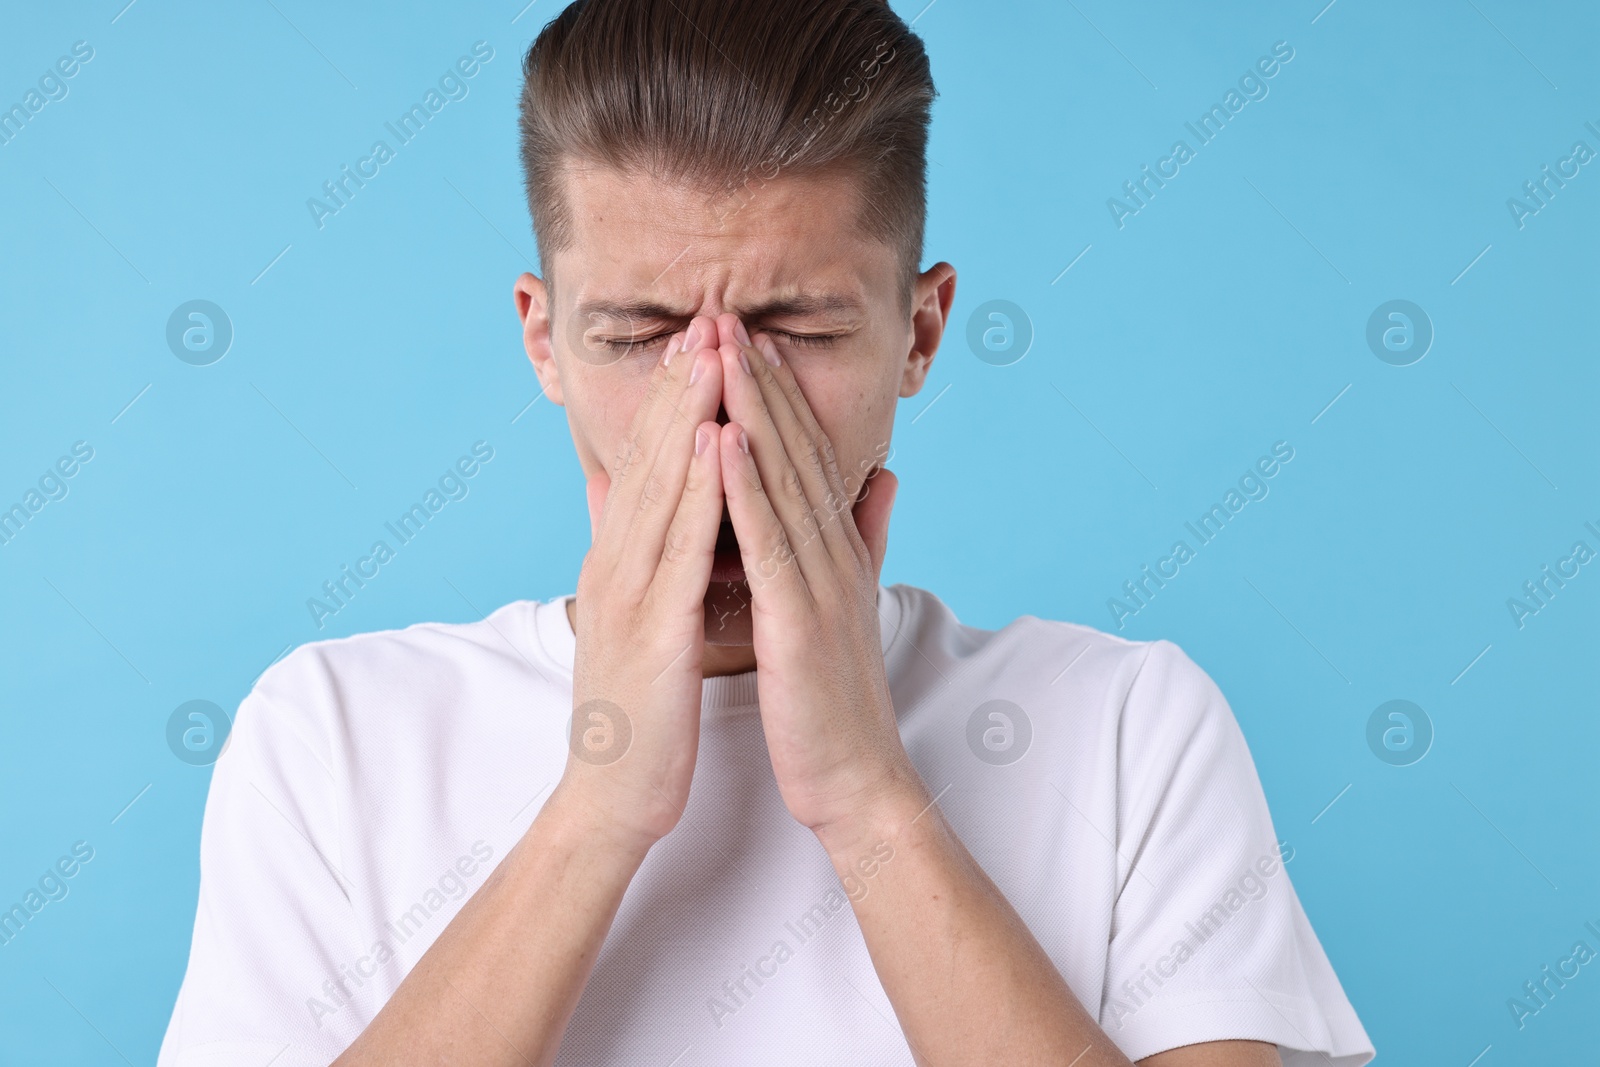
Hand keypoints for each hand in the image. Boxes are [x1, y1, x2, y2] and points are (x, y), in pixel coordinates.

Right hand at [554, 316, 725, 850]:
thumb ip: (638, 557)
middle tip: (706, 315)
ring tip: (711, 350)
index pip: (649, 465)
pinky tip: (709, 442)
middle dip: (680, 384)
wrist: (612, 797)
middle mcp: (616, 564)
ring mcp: (627, 593)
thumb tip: (633, 500)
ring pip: (660, 486)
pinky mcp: (649, 629)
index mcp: (621, 561)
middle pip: (650, 458)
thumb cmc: (637, 711)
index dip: (674, 399)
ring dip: (685, 413)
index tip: (701, 340)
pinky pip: (675, 548)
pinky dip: (692, 490)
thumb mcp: (638, 619)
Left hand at [712, 313, 924, 833]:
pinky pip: (769, 542)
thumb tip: (882, 479)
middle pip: (793, 450)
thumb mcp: (851, 605)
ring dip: (751, 410)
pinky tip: (723, 438)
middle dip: (758, 379)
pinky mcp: (801, 619)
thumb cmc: (837, 700)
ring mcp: (821, 583)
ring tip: (722, 348)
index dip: (777, 393)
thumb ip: (866, 538)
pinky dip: (745, 487)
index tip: (746, 336)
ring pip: (782, 481)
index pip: (804, 456)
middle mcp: (833, 554)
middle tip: (728, 313)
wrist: (858, 780)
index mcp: (835, 551)